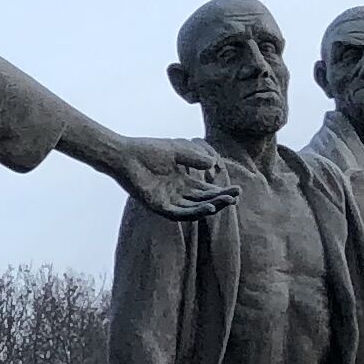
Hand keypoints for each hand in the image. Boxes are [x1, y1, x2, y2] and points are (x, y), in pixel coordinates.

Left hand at [114, 138, 239, 223]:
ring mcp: (167, 201)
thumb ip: (194, 158)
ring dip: (210, 207)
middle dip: (220, 199)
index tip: (237, 190)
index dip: (221, 192)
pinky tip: (208, 208)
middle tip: (236, 196)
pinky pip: (178, 213)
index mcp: (182, 182)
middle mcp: (176, 193)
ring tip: (226, 202)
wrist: (125, 154)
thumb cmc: (148, 150)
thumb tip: (212, 164)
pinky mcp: (157, 206)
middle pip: (202, 201)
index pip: (206, 191)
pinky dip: (193, 212)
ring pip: (193, 209)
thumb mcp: (177, 151)